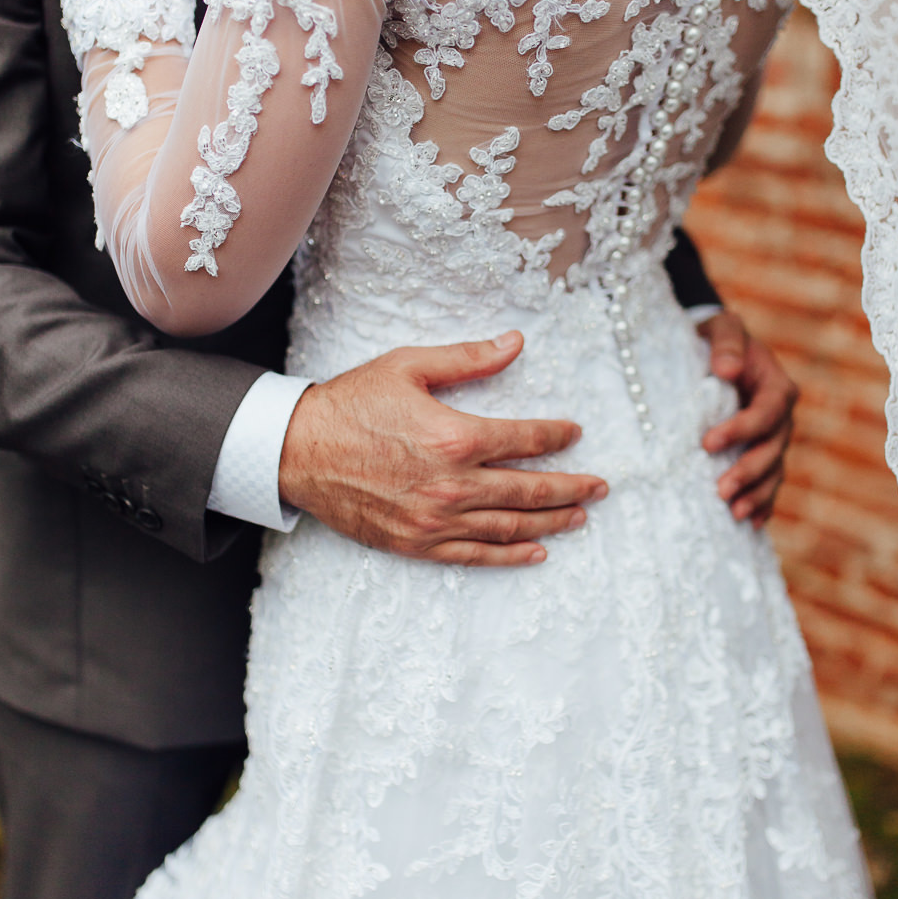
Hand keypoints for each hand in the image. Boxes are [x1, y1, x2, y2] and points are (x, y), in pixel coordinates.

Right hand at [279, 331, 608, 566]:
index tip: (574, 433)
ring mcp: (435, 519)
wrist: (297, 450)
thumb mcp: (409, 366)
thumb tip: (515, 343)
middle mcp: (452, 484)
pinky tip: (536, 551)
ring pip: (509, 527)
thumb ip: (468, 359)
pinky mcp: (416, 543)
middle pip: (529, 490)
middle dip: (571, 488)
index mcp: (455, 437)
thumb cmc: (351, 403)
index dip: (556, 437)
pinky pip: (474, 555)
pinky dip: (510, 555)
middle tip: (600, 487)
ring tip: (580, 517)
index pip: (525, 440)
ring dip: (551, 522)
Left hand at [697, 311, 797, 526]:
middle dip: (749, 472)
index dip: (742, 430)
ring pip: (773, 472)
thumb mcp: (723, 328)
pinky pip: (768, 484)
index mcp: (777, 388)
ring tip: (735, 514)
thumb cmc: (719, 340)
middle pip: (773, 449)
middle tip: (721, 491)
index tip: (708, 443)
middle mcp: (781, 418)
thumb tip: (727, 369)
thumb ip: (726, 343)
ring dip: (757, 495)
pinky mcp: (761, 456)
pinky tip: (749, 524)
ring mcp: (774, 440)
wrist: (719, 355)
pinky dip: (762, 504)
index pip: (766, 413)